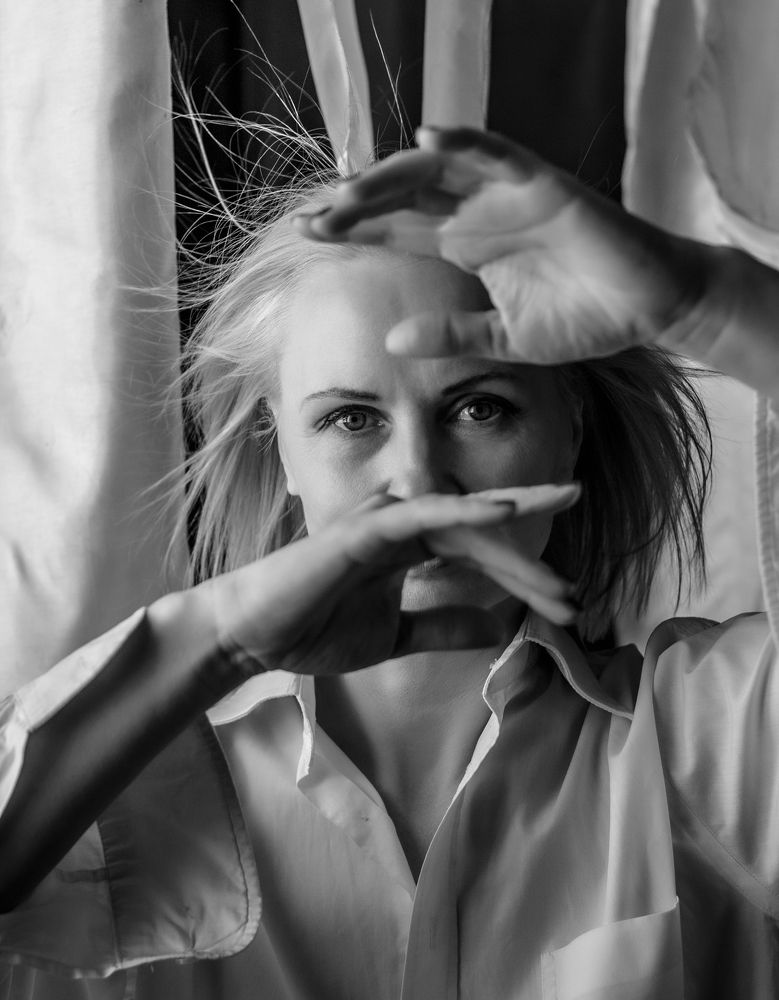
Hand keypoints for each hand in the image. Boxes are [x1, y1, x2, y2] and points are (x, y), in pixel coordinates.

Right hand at [198, 484, 579, 676]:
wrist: (254, 636)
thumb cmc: (314, 629)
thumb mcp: (396, 636)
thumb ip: (443, 626)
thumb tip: (497, 629)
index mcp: (410, 548)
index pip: (480, 556)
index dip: (522, 581)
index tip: (564, 609)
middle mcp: (403, 526)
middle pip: (482, 536)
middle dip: (529, 567)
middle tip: (575, 599)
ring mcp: (384, 522)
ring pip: (462, 520)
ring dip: (513, 534)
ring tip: (561, 548)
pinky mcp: (366, 528)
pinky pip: (424, 514)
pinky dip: (465, 511)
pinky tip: (506, 512)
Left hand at [295, 127, 707, 364]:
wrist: (648, 310)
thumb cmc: (584, 319)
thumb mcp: (502, 337)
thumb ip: (450, 334)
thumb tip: (391, 340)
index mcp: (465, 244)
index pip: (397, 229)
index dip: (353, 229)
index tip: (307, 234)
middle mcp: (477, 212)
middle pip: (403, 195)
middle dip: (355, 205)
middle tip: (312, 221)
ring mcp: (506, 194)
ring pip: (436, 168)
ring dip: (390, 177)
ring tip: (347, 196)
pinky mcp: (542, 183)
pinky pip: (498, 151)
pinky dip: (465, 139)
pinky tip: (427, 138)